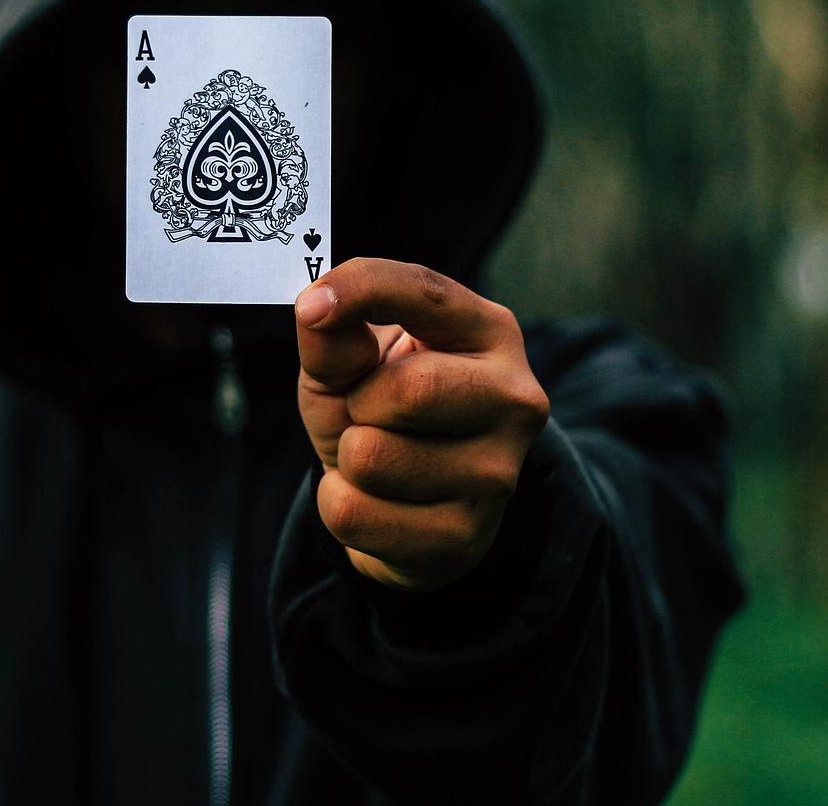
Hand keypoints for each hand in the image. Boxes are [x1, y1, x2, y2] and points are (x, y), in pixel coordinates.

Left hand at [293, 258, 549, 591]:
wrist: (404, 502)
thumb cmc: (380, 410)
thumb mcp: (350, 359)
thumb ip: (333, 332)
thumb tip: (315, 310)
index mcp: (491, 333)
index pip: (424, 293)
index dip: (360, 289)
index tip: (312, 306)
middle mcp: (515, 399)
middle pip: (407, 390)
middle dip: (358, 403)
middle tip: (369, 413)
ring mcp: (497, 475)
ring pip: (370, 458)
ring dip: (347, 459)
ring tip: (377, 459)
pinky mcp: (465, 537)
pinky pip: (353, 514)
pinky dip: (340, 506)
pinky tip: (377, 502)